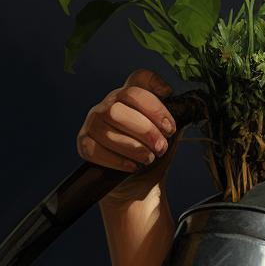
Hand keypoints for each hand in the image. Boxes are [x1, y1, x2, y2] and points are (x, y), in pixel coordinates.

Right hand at [76, 69, 178, 203]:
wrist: (137, 186)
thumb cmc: (152, 156)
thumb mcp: (166, 137)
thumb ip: (170, 120)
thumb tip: (180, 104)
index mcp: (131, 98)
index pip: (139, 79)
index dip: (154, 84)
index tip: (169, 102)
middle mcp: (109, 105)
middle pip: (122, 103)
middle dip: (146, 128)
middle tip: (161, 146)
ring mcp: (93, 123)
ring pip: (107, 126)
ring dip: (133, 145)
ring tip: (148, 158)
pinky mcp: (84, 143)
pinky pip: (95, 149)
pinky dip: (117, 159)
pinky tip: (132, 166)